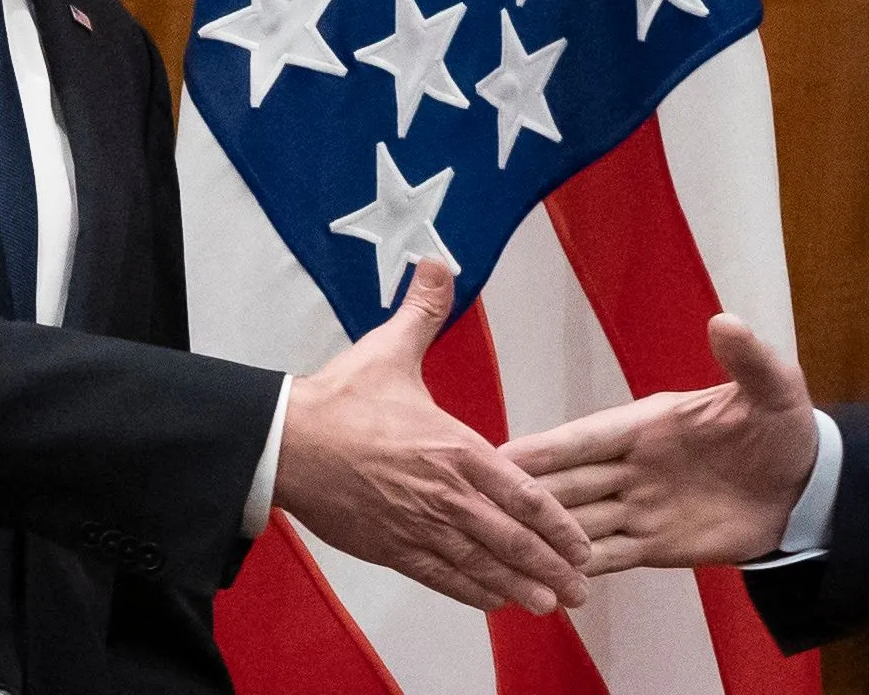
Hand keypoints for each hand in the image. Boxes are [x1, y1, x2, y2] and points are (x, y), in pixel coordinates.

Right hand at [273, 262, 590, 613]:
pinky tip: (492, 601)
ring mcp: (417, 524)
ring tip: (550, 604)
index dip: (558, 522)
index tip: (583, 541)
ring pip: (480, 564)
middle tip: (582, 587)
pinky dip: (469, 591)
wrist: (285, 441)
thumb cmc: (339, 399)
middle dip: (551, 565)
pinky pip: (439, 575)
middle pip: (511, 538)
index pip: (523, 493)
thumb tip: (438, 264)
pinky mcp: (389, 546)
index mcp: (456, 448)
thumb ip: (423, 310)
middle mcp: (445, 492)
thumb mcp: (390, 348)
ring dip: (519, 586)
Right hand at [500, 313, 818, 572]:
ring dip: (545, 538)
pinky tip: (545, 581)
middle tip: (473, 508)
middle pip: (570, 483)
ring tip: (498, 554)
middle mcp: (634, 465)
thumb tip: (726, 321)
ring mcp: (641, 506)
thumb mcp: (774, 389)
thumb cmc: (784, 429)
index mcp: (649, 424)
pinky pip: (608, 557)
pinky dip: (579, 570)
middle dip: (526, 496)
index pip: (587, 437)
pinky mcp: (655, 543)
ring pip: (580, 524)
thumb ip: (747, 361)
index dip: (545, 447)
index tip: (500, 454)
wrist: (806, 489)